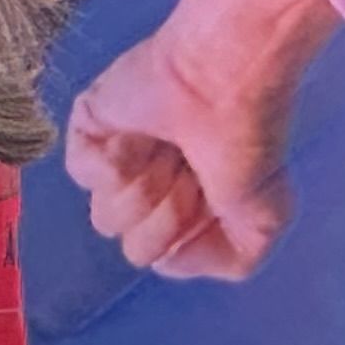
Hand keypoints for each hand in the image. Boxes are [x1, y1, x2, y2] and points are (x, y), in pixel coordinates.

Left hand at [62, 0, 340, 279]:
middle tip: (190, 169)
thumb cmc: (247, 142)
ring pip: (104, 217)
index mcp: (180, 210)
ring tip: (169, 147)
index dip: (186, 232)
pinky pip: (82, 176)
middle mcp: (145, 189)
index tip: (212, 194)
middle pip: (131, 246)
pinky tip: (139, 133)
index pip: (159, 258)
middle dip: (167, 213)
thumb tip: (171, 261)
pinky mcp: (85, 130)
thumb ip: (229, 261)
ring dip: (144, 186)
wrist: (224, 82)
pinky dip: (116, 159)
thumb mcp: (262, 221)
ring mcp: (113, 160)